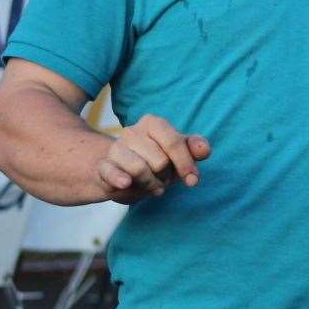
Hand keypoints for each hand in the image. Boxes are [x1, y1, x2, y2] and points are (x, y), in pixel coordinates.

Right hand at [95, 114, 211, 203]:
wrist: (125, 176)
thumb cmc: (158, 161)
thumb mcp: (181, 154)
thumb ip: (196, 148)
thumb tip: (204, 150)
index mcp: (153, 123)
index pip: (174, 142)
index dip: (186, 164)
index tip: (192, 180)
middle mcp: (132, 132)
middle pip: (160, 161)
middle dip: (165, 176)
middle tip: (162, 177)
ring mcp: (115, 148)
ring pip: (139, 169)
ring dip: (151, 185)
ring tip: (151, 184)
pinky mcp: (103, 166)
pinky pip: (111, 172)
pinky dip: (119, 178)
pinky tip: (126, 183)